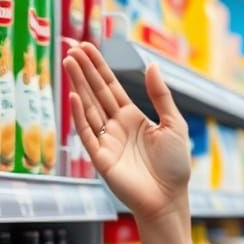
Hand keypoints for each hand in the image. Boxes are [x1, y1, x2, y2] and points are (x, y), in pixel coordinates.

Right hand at [64, 42, 191, 222]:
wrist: (169, 198)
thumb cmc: (174, 165)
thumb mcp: (173, 124)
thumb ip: (160, 96)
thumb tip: (152, 65)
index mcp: (132, 117)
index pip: (111, 87)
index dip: (99, 67)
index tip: (86, 47)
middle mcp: (116, 126)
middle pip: (96, 93)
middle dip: (84, 70)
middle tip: (71, 46)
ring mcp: (106, 141)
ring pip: (88, 107)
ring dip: (78, 86)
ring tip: (68, 62)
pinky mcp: (101, 157)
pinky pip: (87, 133)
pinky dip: (80, 116)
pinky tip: (74, 96)